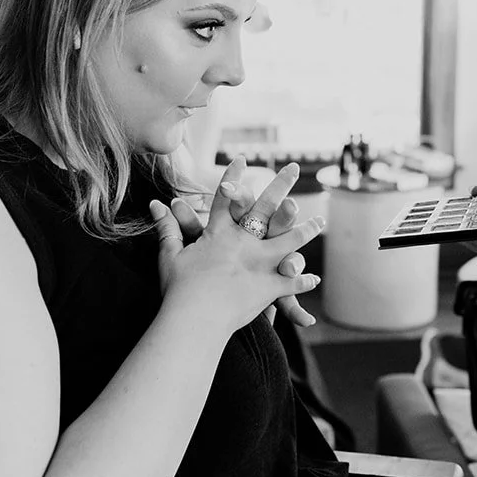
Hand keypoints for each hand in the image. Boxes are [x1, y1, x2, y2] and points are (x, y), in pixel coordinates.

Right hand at [150, 160, 321, 336]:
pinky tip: (314, 278)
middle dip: (280, 186)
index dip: (233, 178)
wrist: (194, 317)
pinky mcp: (269, 287)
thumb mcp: (169, 254)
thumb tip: (156, 204)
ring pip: (289, 241)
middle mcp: (244, 242)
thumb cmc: (178, 288)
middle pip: (265, 208)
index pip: (225, 199)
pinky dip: (302, 282)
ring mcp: (260, 263)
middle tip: (292, 168)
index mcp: (219, 233)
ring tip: (320, 222)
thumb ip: (167, 228)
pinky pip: (291, 283)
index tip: (242, 159)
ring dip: (305, 231)